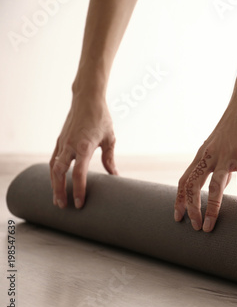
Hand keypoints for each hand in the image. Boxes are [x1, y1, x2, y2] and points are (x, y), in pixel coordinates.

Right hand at [50, 92, 117, 208]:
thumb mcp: (109, 138)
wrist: (87, 99)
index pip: (79, 173)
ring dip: (54, 184)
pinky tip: (57, 181)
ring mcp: (62, 143)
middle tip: (63, 206)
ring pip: (53, 167)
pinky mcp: (60, 140)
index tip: (79, 203)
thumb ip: (109, 158)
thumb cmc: (101, 118)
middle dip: (60, 191)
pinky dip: (53, 172)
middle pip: (59, 173)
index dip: (78, 189)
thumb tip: (114, 175)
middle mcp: (70, 145)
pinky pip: (53, 160)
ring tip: (58, 199)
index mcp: (84, 146)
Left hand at [174, 100, 236, 231]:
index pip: (185, 181)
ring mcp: (226, 155)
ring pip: (215, 186)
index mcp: (203, 154)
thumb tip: (222, 185)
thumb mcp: (221, 144)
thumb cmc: (235, 124)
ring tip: (211, 226)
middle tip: (196, 227)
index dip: (179, 200)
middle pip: (193, 186)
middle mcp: (210, 156)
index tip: (178, 217)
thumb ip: (220, 165)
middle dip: (192, 209)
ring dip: (212, 208)